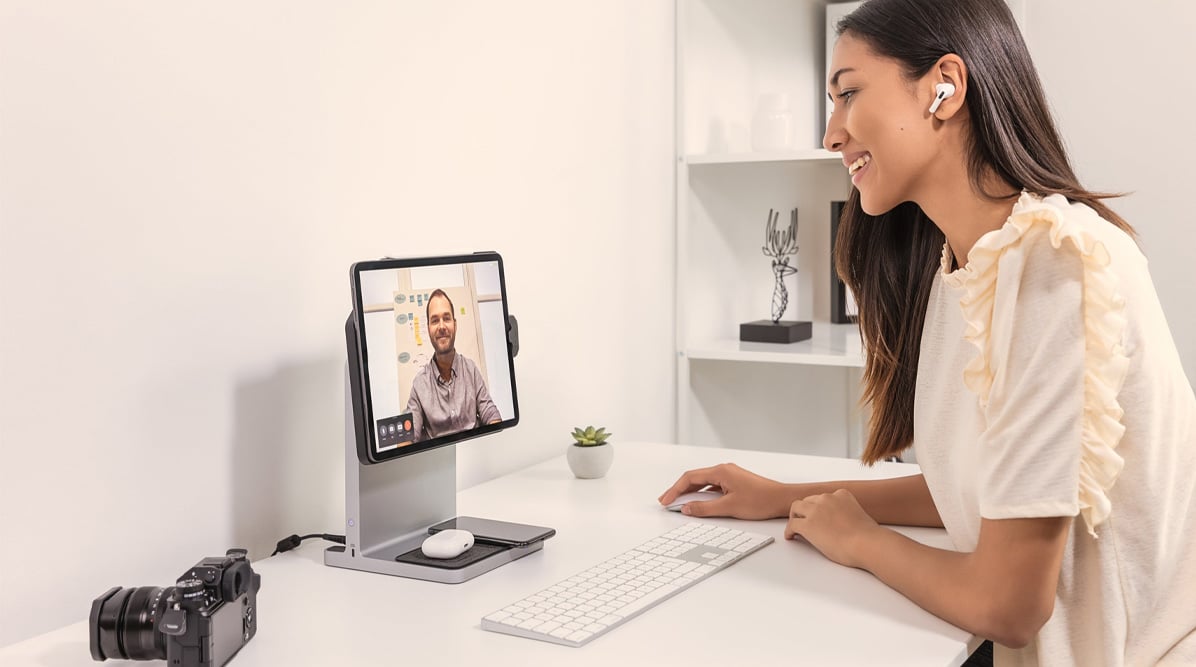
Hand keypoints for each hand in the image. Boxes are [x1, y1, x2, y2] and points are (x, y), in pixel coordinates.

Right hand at [658, 463, 787, 519]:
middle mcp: (723, 470)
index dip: (675, 489)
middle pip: (694, 478)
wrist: (782, 499)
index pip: (690, 478)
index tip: (666, 500)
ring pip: (703, 482)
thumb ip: (705, 508)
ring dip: (690, 492)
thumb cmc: (761, 500)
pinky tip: (698, 502)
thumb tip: (687, 508)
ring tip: (679, 502)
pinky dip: (702, 493)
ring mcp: (729, 475)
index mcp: (720, 471)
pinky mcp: (734, 482)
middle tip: (666, 501)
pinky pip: (712, 486)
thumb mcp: (729, 507)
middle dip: (679, 490)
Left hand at [785, 489, 881, 568]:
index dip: (818, 507)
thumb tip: (842, 524)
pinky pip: (792, 524)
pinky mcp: (808, 524)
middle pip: (808, 501)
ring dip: (795, 517)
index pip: (823, 498)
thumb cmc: (868, 536)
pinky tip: (791, 536)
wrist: (866, 544)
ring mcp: (816, 510)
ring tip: (795, 526)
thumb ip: (847, 513)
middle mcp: (827, 498)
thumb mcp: (859, 515)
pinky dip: (789, 531)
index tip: (817, 514)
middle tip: (804, 520)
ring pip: (796, 508)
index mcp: (841, 495)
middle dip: (805, 510)